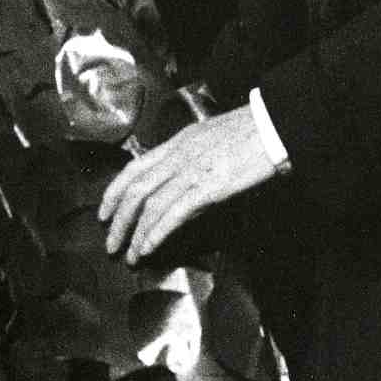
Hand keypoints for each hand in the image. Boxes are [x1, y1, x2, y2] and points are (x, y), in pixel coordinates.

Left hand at [99, 107, 279, 263]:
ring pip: (150, 205)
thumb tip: (179, 186)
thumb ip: (189, 159)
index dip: (113, 192)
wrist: (275, 126)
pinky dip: (156, 233)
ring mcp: (192, 171)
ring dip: (135, 234)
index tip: (104, 212)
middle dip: (118, 221)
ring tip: (129, 255)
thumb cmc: (251, 132)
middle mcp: (178, 156)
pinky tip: (148, 248)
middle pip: (135, 190)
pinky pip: (173, 214)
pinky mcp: (208, 187)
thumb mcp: (209, 139)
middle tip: (111, 244)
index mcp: (177, 143)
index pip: (133, 168)